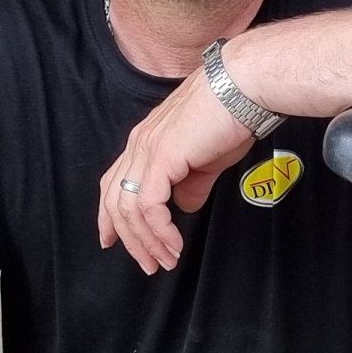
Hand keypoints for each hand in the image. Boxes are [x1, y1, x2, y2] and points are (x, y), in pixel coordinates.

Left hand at [99, 69, 255, 273]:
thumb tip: (186, 206)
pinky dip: (160, 230)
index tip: (111, 241)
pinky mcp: (161, 157)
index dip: (109, 215)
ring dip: (146, 241)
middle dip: (129, 239)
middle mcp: (139, 145)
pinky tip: (174, 244)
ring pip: (129, 208)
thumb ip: (193, 183)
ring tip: (166, 260)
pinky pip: (149, 205)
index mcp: (145, 142)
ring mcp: (146, 150)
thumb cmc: (230, 116)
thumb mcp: (207, 159)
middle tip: (148, 264)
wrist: (242, 88)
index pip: (114, 183)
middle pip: (115, 201)